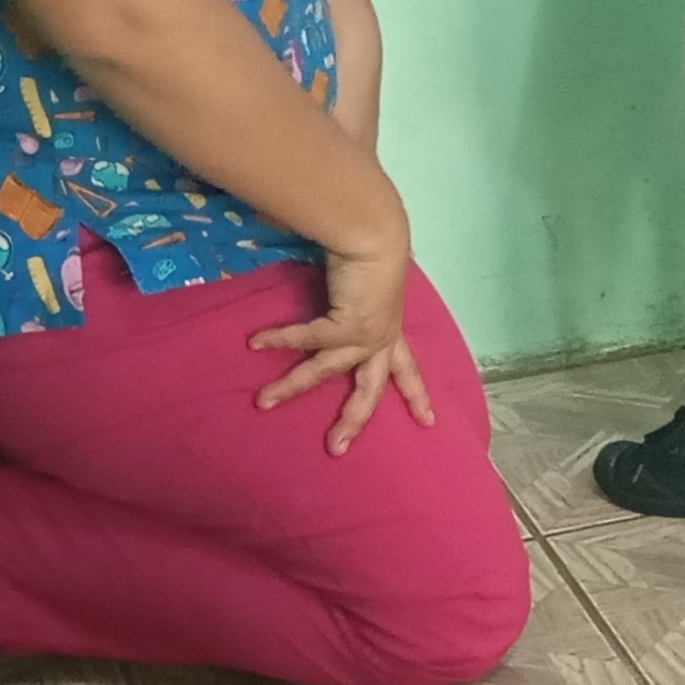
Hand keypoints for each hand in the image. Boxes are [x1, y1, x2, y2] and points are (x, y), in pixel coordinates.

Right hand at [250, 240, 436, 453]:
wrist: (376, 236)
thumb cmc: (369, 253)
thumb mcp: (364, 288)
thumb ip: (350, 302)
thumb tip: (337, 300)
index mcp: (392, 331)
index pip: (407, 369)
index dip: (416, 395)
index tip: (428, 421)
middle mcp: (382, 339)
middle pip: (370, 390)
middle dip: (353, 420)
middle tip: (337, 448)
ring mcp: (367, 335)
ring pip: (326, 371)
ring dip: (292, 386)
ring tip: (263, 402)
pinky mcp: (349, 325)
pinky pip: (308, 339)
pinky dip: (281, 339)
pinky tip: (256, 342)